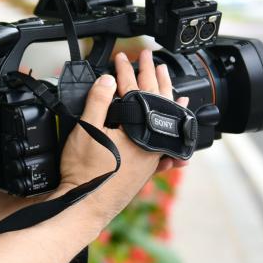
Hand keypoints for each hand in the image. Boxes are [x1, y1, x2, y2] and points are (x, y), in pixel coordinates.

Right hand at [56, 50, 189, 216]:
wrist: (86, 206)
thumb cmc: (86, 173)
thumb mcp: (87, 130)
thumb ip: (98, 101)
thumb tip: (109, 79)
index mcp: (138, 130)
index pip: (133, 90)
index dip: (125, 70)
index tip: (120, 57)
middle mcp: (151, 143)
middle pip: (156, 101)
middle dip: (152, 75)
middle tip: (149, 58)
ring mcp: (152, 156)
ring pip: (166, 120)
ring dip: (167, 98)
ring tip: (172, 85)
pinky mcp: (148, 169)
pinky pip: (168, 143)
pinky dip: (172, 129)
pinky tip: (176, 127)